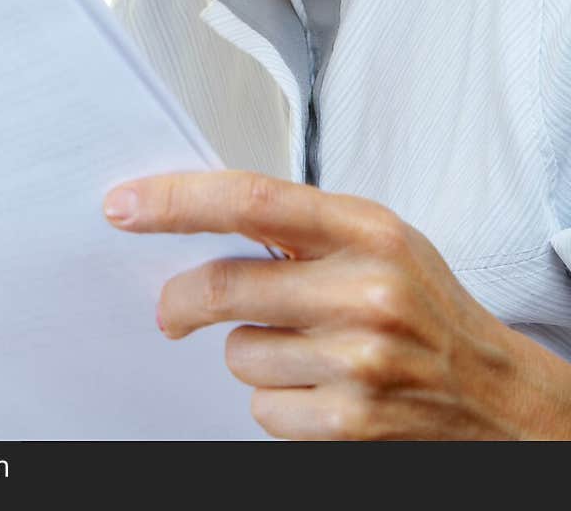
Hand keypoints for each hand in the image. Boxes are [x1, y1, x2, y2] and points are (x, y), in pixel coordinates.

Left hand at [102, 170, 570, 439]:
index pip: (251, 199)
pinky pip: (261, 408)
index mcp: (367, 228)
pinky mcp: (351, 422)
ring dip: (253, 353)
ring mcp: (358, 360)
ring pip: (238, 353)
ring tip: (305, 350)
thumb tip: (197, 214)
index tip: (125, 205)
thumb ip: (301, 226)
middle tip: (172, 309)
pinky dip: (275, 402)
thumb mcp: (377, 240)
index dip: (177, 200)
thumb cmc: (424, 305)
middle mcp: (364, 290)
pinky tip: (319, 390)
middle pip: (225, 285)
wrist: (496, 396)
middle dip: (181, 300)